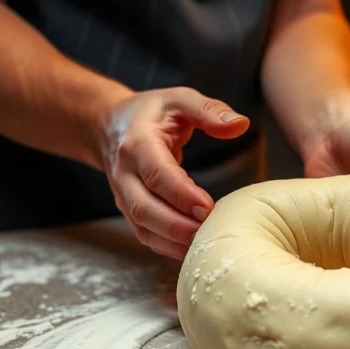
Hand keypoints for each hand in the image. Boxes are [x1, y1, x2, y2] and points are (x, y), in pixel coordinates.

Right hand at [101, 87, 249, 258]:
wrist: (109, 125)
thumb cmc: (151, 113)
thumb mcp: (179, 99)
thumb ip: (209, 110)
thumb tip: (240, 124)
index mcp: (137, 143)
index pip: (157, 173)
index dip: (181, 194)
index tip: (207, 208)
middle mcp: (125, 172)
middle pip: (144, 208)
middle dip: (177, 225)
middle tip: (210, 231)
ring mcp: (123, 194)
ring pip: (143, 227)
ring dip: (173, 241)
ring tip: (206, 244)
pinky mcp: (129, 209)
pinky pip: (145, 235)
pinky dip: (168, 247)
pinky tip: (194, 249)